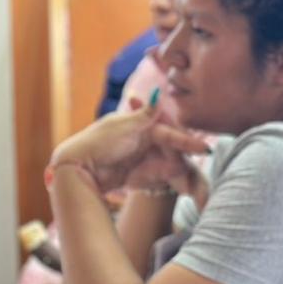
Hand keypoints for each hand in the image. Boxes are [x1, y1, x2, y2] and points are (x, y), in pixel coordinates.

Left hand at [49, 104, 208, 194]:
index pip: (169, 133)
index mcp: (139, 124)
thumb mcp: (124, 126)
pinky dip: (164, 182)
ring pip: (165, 165)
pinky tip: (178, 190)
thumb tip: (157, 93)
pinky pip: (154, 177)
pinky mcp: (133, 174)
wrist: (77, 168)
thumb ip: (145, 114)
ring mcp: (137, 158)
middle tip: (196, 179)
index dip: (186, 141)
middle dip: (183, 163)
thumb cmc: (99, 143)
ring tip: (190, 188)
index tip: (204, 149)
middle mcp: (140, 140)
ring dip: (177, 175)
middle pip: (170, 151)